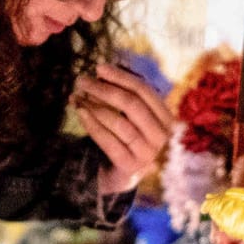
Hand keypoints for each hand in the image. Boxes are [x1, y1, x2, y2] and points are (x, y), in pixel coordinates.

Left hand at [74, 63, 171, 194]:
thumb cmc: (126, 138)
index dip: (120, 77)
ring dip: (95, 106)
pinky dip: (92, 124)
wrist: (123, 175)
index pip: (144, 91)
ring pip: (119, 122)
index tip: (99, 68)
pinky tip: (80, 112)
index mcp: (166, 118)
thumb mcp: (131, 115)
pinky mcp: (130, 167)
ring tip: (77, 96)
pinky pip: (108, 141)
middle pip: (132, 104)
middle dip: (104, 89)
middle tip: (82, 80)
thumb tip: (102, 72)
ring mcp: (148, 153)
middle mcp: (161, 136)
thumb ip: (124, 94)